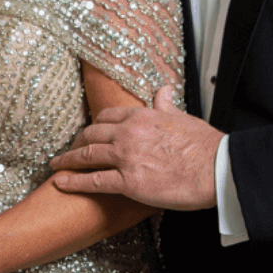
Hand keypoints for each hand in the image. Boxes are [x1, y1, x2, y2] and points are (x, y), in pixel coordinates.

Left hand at [49, 85, 220, 210]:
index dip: (94, 125)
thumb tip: (163, 90)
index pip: (108, 116)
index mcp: (143, 117)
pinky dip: (73, 181)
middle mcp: (129, 133)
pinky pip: (93, 181)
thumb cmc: (205, 146)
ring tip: (56, 164)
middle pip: (92, 134)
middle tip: (68, 150)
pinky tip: (61, 182)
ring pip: (87, 156)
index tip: (88, 132)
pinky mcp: (128, 181)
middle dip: (77, 143)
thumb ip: (167, 105)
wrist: (216, 167)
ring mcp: (126, 157)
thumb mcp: (183, 117)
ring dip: (68, 160)